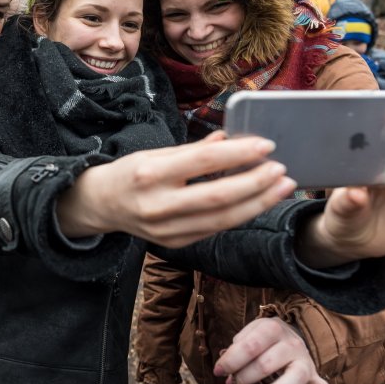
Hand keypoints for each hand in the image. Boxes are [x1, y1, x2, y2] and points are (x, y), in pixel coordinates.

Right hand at [57, 132, 296, 246]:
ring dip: (258, 204)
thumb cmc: (131, 173)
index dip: (238, 154)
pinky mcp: (175, 244)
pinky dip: (240, 214)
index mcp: (150, 174)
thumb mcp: (155, 152)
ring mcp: (166, 230)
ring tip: (282, 188)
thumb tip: (231, 139)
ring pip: (223, 220)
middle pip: (218, 197)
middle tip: (283, 171)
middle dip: (257, 184)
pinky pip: (215, 229)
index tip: (267, 146)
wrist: (101, 206)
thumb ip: (194, 150)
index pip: (203, 162)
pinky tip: (258, 201)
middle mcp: (158, 205)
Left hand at [212, 318, 333, 383]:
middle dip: (245, 376)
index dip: (232, 359)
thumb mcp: (249, 333)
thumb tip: (225, 363)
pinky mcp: (316, 379)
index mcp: (273, 328)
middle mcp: (292, 344)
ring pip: (295, 377)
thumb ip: (238, 346)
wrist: (289, 336)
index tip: (219, 371)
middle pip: (268, 362)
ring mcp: (306, 362)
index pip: (251, 345)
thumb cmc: (262, 339)